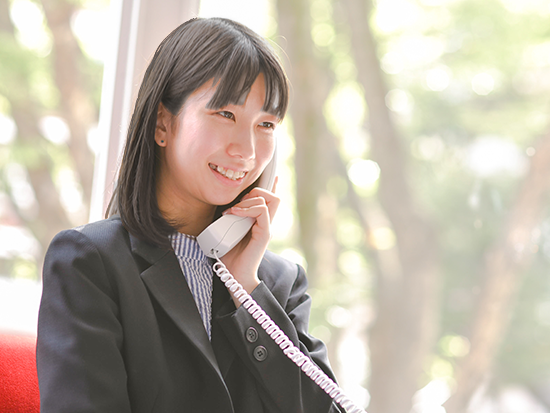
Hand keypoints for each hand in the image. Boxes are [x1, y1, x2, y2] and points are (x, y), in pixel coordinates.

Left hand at [220, 179, 279, 305]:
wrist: (235, 275)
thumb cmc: (230, 255)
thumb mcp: (226, 231)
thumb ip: (229, 219)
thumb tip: (221, 207)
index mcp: (259, 221)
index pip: (270, 199)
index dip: (271, 185)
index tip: (272, 176)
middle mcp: (265, 222)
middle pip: (272, 195)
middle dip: (254, 191)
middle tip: (236, 204)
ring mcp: (266, 227)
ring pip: (270, 199)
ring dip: (249, 200)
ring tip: (234, 210)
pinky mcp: (264, 233)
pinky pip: (262, 211)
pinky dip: (247, 208)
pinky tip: (235, 213)